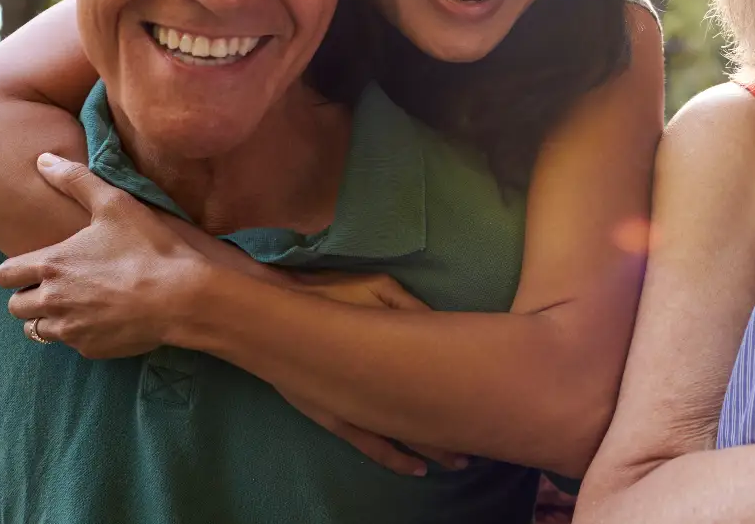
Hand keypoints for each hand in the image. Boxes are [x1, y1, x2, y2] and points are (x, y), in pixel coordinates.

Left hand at [0, 155, 215, 357]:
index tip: (38, 265)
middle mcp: (51, 301)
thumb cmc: (148, 248)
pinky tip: (105, 317)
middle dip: (30, 295)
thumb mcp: (115, 204)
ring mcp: (70, 329)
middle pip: (15, 306)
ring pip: (37, 330)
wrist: (181, 296)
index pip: (5, 275)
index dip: (17, 270)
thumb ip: (75, 179)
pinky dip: (80, 333)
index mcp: (51, 265)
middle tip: (59, 284)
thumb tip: (43, 159)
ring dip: (50, 318)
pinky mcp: (90, 348)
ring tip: (78, 303)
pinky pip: (71, 343)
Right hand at [273, 268, 467, 474]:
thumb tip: (441, 325)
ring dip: (428, 451)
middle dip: (450, 437)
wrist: (270, 309)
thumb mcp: (376, 287)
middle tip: (476, 452)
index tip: (484, 417)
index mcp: (387, 356)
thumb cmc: (327, 292)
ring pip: (400, 439)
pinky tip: (412, 468)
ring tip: (456, 465)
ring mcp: (351, 409)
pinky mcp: (333, 417)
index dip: (458, 406)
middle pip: (421, 420)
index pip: (433, 387)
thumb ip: (409, 309)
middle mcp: (370, 391)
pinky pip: (369, 444)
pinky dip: (392, 456)